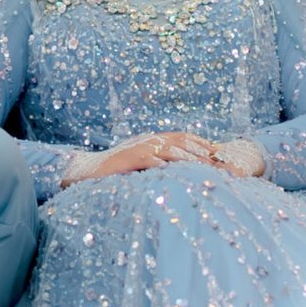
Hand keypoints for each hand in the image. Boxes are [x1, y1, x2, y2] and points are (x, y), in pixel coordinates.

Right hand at [69, 130, 222, 181]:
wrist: (87, 169)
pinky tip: (175, 170)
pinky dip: (163, 163)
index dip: (201, 142)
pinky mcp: (128, 158)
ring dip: (188, 156)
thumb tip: (176, 169)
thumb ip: (157, 162)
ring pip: (169, 148)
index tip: (218, 151)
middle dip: (201, 150)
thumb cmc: (114, 169)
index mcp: (152, 139)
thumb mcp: (139, 163)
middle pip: (180, 141)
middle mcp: (148, 140)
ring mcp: (138, 147)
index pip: (182, 136)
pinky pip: (149, 158)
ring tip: (204, 165)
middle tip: (219, 160)